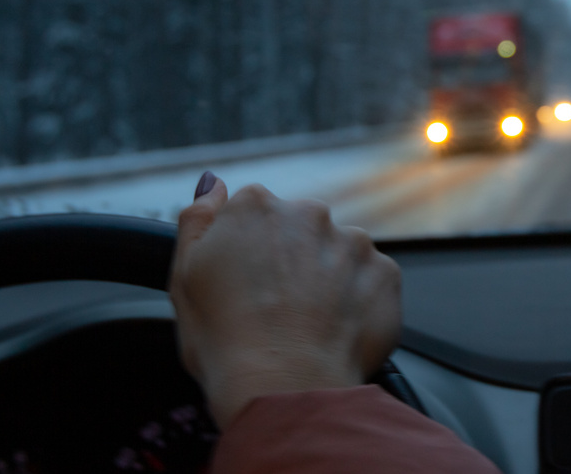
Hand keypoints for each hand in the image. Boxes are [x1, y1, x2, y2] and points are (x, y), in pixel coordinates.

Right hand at [168, 172, 401, 428]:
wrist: (285, 386)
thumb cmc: (226, 341)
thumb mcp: (184, 277)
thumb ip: (197, 221)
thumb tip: (213, 185)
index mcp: (254, 206)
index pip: (254, 215)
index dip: (250, 253)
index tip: (247, 285)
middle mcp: (309, 213)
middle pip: (301, 230)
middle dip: (293, 261)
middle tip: (277, 309)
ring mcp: (353, 242)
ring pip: (339, 254)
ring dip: (329, 279)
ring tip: (309, 324)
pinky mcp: (386, 273)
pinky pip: (371, 281)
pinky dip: (359, 301)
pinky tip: (336, 330)